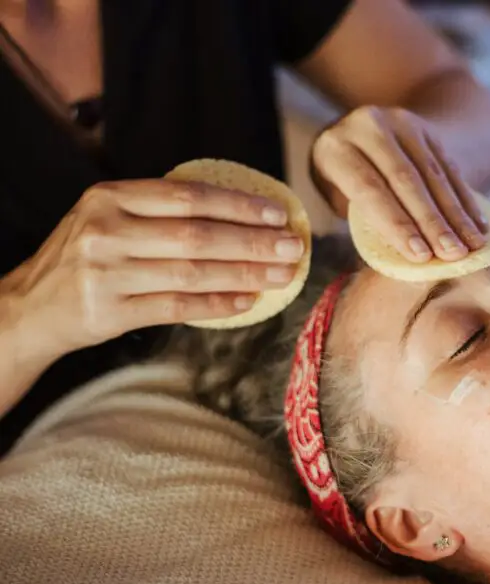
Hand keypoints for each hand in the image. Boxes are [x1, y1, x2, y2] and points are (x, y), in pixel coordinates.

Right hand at [3, 179, 305, 358]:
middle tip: (294, 247)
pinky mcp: (110, 313)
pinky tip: (249, 301)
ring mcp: (105, 274)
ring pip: (192, 273)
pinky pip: (178, 308)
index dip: (238, 205)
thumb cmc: (87, 256)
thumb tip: (242, 211)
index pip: (187, 197)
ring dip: (245, 274)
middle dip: (253, 242)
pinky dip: (218, 304)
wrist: (29, 306)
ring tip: (283, 276)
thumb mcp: (109, 217)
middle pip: (196, 236)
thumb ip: (159, 210)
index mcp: (109, 197)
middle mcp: (105, 231)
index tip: (279, 214)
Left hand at [311, 105, 487, 262]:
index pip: (369, 189)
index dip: (397, 224)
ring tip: (472, 245)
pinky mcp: (426, 128)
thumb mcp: (339, 196)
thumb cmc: (344, 180)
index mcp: (336, 149)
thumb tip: (407, 256)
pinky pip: (450, 168)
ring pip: (433, 174)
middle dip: (433, 222)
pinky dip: (466, 200)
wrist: (359, 132)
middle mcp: (368, 128)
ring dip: (456, 214)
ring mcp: (400, 123)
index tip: (421, 255)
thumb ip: (366, 219)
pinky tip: (478, 225)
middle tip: (453, 253)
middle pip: (406, 181)